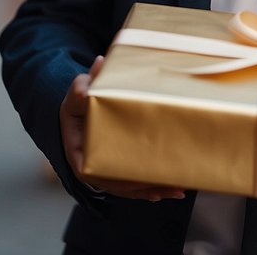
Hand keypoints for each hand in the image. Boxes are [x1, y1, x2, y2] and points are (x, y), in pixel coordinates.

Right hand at [60, 56, 185, 200]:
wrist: (83, 104)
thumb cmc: (79, 100)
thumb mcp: (78, 92)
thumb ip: (84, 85)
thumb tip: (98, 67)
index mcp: (78, 152)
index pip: (92, 172)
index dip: (114, 179)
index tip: (134, 179)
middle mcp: (92, 166)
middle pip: (117, 184)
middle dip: (143, 188)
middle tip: (169, 187)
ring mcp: (107, 168)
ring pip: (129, 186)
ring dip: (153, 190)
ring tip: (178, 190)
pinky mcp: (119, 165)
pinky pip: (135, 181)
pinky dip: (153, 185)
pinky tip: (173, 188)